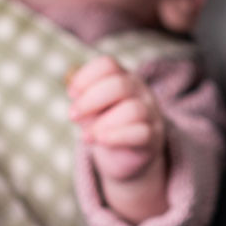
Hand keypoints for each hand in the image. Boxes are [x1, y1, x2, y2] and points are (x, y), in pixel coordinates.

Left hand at [68, 56, 167, 222]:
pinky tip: (98, 141)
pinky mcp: (154, 139)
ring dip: (104, 119)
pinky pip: (141, 132)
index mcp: (121, 79)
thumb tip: (72, 90)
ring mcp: (150, 114)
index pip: (108, 64)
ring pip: (133, 107)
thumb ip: (84, 99)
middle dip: (92, 97)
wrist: (126, 161)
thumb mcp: (90, 111)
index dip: (87, 76)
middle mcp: (139, 92)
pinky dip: (116, 135)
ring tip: (86, 134)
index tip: (71, 92)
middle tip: (72, 114)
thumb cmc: (103, 128)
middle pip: (119, 82)